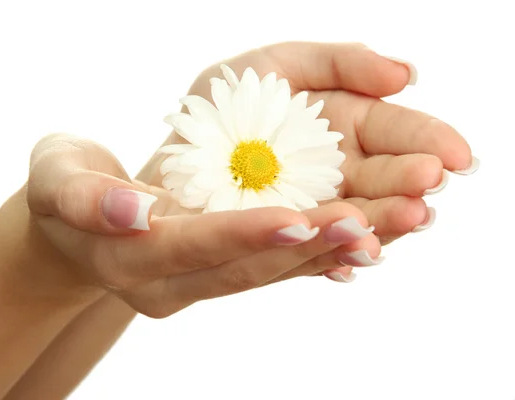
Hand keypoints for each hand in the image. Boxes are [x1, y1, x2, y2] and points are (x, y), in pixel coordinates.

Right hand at [26, 134, 381, 317]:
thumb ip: (88, 197)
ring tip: (383, 226)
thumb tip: (135, 211)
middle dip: (303, 248)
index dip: (241, 235)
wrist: (71, 228)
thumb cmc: (62, 189)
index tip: (296, 219)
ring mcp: (195, 284)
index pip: (191, 248)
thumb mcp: (57, 178)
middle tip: (364, 222)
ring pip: (266, 273)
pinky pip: (271, 268)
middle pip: (242, 269)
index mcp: (128, 258)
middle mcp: (168, 283)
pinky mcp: (216, 272)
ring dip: (324, 252)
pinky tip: (360, 234)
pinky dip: (314, 253)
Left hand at [138, 41, 476, 280]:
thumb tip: (406, 74)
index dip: (429, 140)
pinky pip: (317, 254)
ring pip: (357, 220)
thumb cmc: (216, 110)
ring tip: (404, 217)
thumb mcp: (270, 67)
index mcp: (341, 125)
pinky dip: (337, 255)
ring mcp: (314, 211)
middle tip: (427, 183)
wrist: (168, 160)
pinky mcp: (287, 246)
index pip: (394, 131)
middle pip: (383, 179)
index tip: (455, 154)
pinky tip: (353, 256)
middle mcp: (336, 171)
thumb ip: (337, 62)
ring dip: (382, 222)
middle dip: (408, 182)